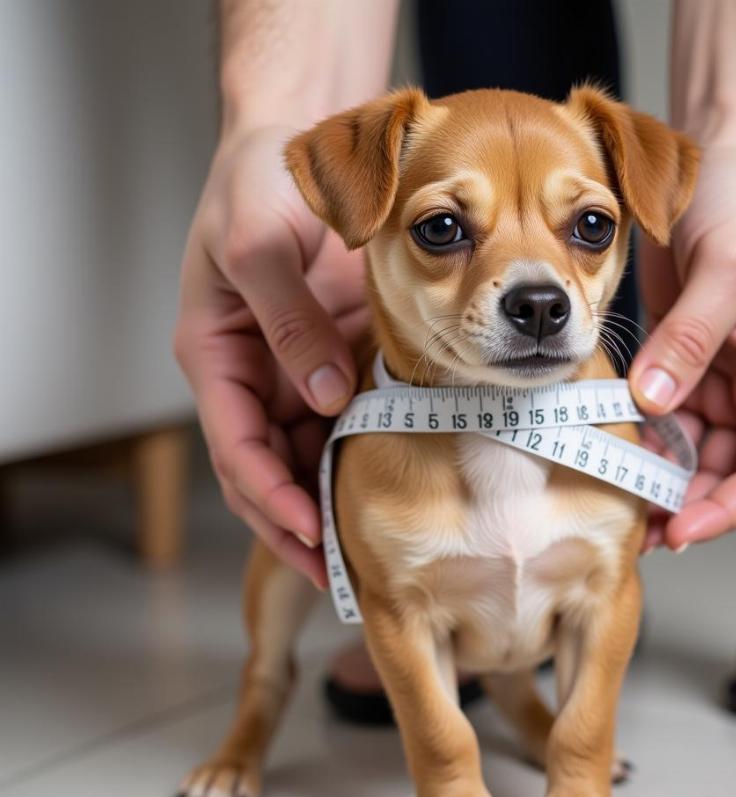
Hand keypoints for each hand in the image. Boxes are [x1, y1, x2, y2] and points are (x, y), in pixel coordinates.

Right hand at [175, 125, 368, 584]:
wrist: (293, 148)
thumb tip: (324, 397)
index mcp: (215, 355)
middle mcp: (252, 375)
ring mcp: (292, 372)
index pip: (234, 447)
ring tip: (363, 550)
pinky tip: (383, 487)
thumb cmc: (256, 185)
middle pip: (265, 470)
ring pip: (302, 457)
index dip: (267, 497)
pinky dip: (356, 459)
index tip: (307, 533)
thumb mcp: (258, 244)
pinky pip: (342, 423)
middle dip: (294, 524)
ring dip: (326, 504)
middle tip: (337, 571)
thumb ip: (287, 322)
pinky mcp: (331, 361)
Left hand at [630, 142, 735, 550]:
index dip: (727, 509)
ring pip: (691, 450)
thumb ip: (690, 341)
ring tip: (612, 493)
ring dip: (656, 474)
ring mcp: (722, 378)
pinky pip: (662, 414)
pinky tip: (607, 446)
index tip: (679, 529)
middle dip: (685, 503)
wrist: (722, 157)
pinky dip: (639, 434)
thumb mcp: (728, 269)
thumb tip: (652, 404)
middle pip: (727, 471)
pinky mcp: (685, 361)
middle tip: (634, 527)